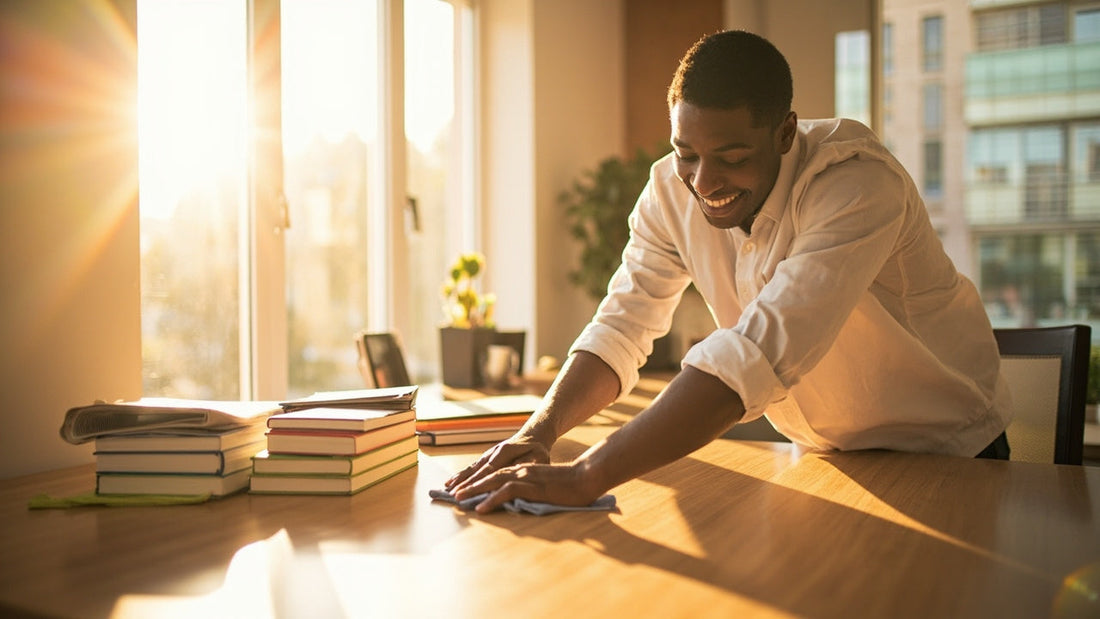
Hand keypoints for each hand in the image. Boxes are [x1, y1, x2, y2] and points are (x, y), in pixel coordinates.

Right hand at [444, 436, 550, 491]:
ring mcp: (488, 454)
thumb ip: (526, 465)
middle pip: (477, 471)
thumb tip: (514, 474)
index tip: (467, 492)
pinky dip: (460, 474)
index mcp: (506, 452)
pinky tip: (450, 482)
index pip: (490, 471)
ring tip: (446, 489)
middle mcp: (493, 452)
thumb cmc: (537, 451)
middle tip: (453, 496)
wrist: (532, 437)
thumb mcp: (538, 457)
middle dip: (465, 484)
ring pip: (472, 468)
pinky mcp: (486, 458)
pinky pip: (471, 467)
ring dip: (459, 479)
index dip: (478, 483)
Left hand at [450, 460, 601, 513]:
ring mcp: (526, 476)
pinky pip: (506, 492)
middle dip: (470, 484)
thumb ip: (532, 488)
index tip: (464, 489)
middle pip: (489, 476)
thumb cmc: (570, 484)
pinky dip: (491, 499)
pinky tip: (481, 507)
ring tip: (459, 500)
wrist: (586, 477)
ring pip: (493, 481)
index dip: (478, 481)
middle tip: (453, 494)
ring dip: (474, 490)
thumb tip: (520, 499)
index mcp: (524, 470)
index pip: (496, 474)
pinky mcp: (531, 485)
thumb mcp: (545, 486)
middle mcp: (521, 470)